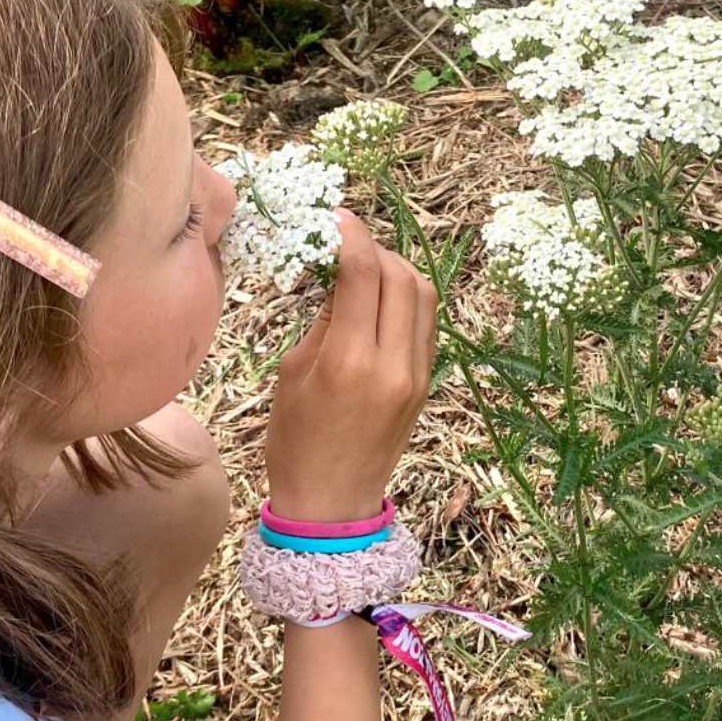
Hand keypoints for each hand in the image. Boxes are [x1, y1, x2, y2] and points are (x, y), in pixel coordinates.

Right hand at [264, 208, 436, 522]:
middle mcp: (392, 364)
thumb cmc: (296, 440)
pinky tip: (381, 300)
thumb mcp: (294, 372)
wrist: (332, 502)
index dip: (350, 234)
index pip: (362, 273)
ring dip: (397, 269)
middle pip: (400, 275)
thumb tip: (339, 273)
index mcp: (349, 360)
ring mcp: (417, 374)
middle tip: (347, 242)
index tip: (334, 218)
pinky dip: (408, 299)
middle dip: (375, 248)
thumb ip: (323, 319)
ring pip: (423, 294)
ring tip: (366, 268)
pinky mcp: (427, 383)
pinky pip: (427, 323)